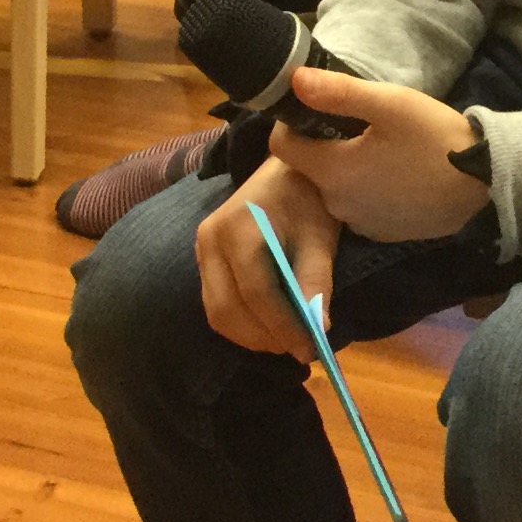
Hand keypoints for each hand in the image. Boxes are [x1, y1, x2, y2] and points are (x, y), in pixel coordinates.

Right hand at [195, 159, 341, 360]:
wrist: (284, 171)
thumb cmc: (307, 199)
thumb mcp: (320, 238)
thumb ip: (316, 281)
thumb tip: (319, 328)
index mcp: (239, 227)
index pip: (257, 291)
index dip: (282, 326)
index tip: (310, 348)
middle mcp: (210, 239)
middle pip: (228, 308)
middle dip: (265, 337)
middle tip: (299, 350)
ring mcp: (201, 249)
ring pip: (217, 312)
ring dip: (251, 336)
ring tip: (286, 341)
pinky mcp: (203, 259)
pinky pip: (215, 304)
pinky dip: (241, 324)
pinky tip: (268, 327)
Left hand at [268, 70, 493, 245]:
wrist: (487, 184)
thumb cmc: (437, 138)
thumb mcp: (390, 104)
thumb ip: (338, 92)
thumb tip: (294, 79)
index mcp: (333, 172)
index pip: (281, 147)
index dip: (292, 123)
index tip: (318, 109)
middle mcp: (337, 205)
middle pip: (308, 168)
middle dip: (322, 144)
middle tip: (356, 124)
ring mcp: (360, 224)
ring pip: (333, 188)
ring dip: (344, 167)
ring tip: (378, 147)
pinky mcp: (381, 234)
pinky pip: (357, 206)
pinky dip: (365, 189)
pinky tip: (393, 173)